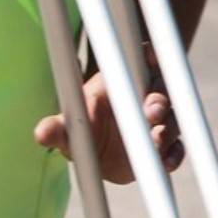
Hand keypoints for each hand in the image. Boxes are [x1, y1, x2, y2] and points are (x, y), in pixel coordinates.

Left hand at [34, 66, 184, 183]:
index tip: (148, 57)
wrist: (99, 157)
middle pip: (162, 89)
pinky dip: (174, 154)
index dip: (148, 56)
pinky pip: (177, 149)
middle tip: (150, 111)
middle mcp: (148, 95)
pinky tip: (166, 161)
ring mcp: (160, 122)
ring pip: (173, 119)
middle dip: (159, 98)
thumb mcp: (69, 127)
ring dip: (168, 128)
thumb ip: (58, 127)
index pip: (142, 58)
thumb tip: (40, 132)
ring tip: (157, 138)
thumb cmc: (83, 127)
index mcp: (125, 78)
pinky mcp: (166, 148)